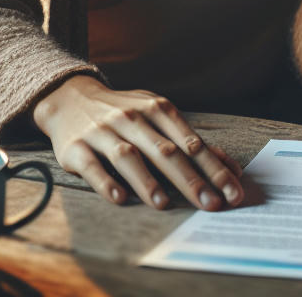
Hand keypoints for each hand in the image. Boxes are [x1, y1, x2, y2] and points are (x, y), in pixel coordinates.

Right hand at [31, 74, 243, 209]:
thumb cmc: (124, 112)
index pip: (191, 143)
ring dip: (147, 181)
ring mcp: (103, 132)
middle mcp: (132, 118)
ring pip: (128, 157)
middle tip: (210, 204)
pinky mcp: (76, 147)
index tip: (232, 191)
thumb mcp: (157, 115)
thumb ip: (190, 141)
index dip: (214, 169)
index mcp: (157, 109)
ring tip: (164, 203)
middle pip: (165, 151)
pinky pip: (92, 166)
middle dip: (191, 180)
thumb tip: (230, 167)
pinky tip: (119, 197)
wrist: (69, 97)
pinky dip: (106, 182)